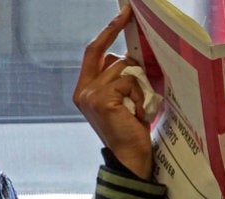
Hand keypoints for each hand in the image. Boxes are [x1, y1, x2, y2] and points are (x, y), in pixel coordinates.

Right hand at [73, 5, 152, 178]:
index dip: (109, 32)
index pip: (94, 51)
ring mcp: (90, 94)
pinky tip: (136, 113)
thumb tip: (129, 58)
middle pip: (112, 57)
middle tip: (141, 77)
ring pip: (123, 69)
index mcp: (85, 90)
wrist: (129, 158)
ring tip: (137, 109)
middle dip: (131, 65)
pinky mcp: (102, 99)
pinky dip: (138, 96)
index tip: (123, 15)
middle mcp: (83, 90)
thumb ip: (118, 80)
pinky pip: (128, 82)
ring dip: (138, 87)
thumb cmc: (130, 131)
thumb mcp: (122, 102)